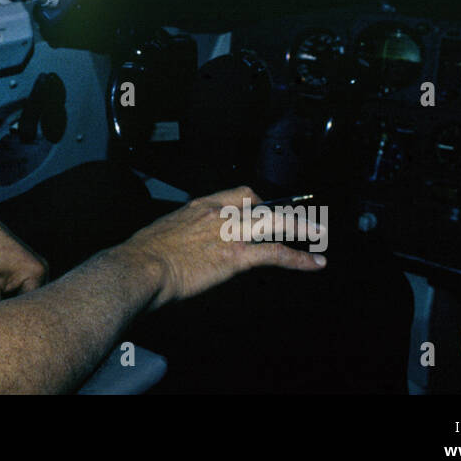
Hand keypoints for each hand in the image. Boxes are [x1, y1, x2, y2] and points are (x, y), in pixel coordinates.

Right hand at [120, 185, 325, 311]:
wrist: (142, 267)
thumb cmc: (144, 256)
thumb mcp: (165, 233)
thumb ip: (184, 234)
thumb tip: (188, 246)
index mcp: (200, 206)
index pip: (239, 193)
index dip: (257, 201)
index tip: (265, 210)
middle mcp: (219, 213)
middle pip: (262, 204)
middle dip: (284, 212)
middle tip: (301, 219)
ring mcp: (230, 233)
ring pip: (276, 222)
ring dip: (301, 228)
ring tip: (319, 234)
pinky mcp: (236, 256)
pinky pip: (276, 254)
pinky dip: (299, 259)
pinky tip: (315, 264)